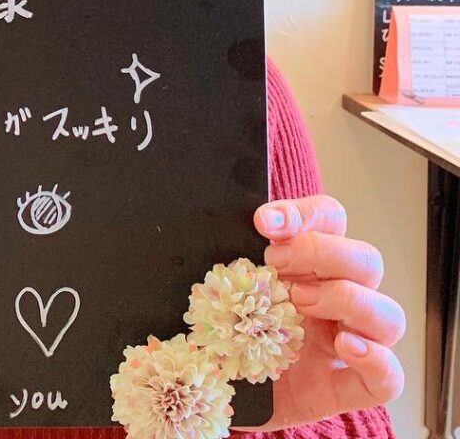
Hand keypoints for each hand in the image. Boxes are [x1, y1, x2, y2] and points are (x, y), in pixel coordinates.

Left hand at [232, 194, 404, 430]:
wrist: (211, 387)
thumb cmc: (218, 326)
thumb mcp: (217, 285)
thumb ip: (228, 256)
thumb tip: (210, 225)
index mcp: (308, 263)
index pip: (329, 219)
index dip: (305, 213)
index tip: (263, 223)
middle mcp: (337, 296)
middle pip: (366, 260)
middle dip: (323, 253)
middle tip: (274, 264)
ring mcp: (347, 342)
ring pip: (389, 315)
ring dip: (349, 300)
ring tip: (299, 302)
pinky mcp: (348, 386)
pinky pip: (391, 376)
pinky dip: (376, 358)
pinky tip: (345, 346)